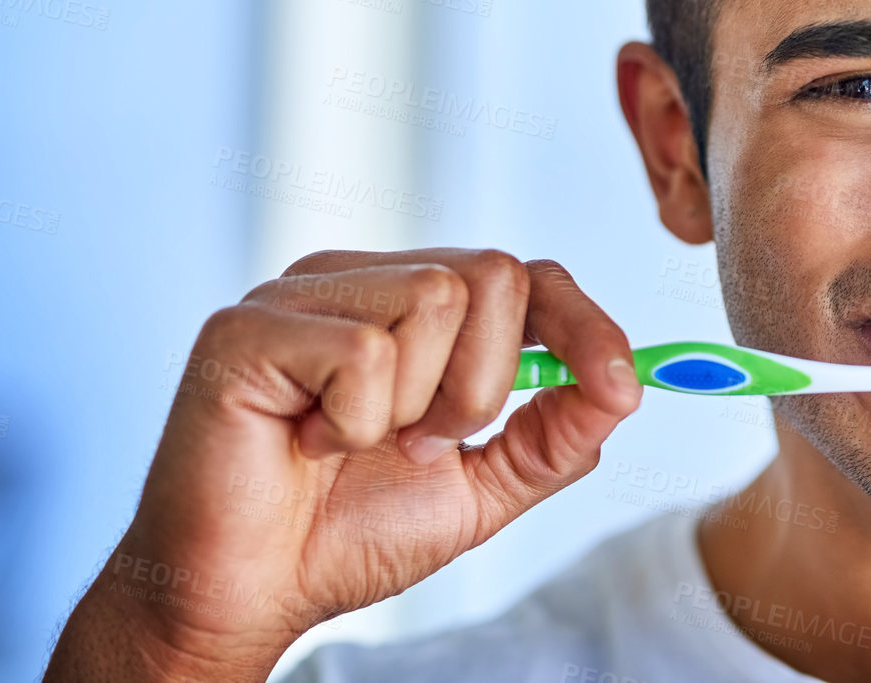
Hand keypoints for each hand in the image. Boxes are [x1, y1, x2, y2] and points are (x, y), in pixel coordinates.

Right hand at [45, 250, 640, 681]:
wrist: (245, 596)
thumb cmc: (345, 533)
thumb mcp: (483, 488)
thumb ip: (555, 435)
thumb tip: (625, 385)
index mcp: (409, 304)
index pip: (522, 273)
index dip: (581, 324)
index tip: (619, 386)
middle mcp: (357, 280)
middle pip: (495, 273)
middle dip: (485, 384)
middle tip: (422, 443)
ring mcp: (299, 294)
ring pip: (437, 298)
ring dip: (419, 404)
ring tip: (357, 443)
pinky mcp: (247, 327)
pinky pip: (364, 350)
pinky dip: (354, 421)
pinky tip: (307, 443)